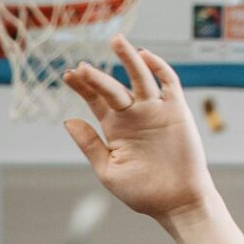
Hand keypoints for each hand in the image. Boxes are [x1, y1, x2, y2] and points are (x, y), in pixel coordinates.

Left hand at [62, 38, 217, 225]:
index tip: (67, 75)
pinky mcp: (176, 111)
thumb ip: (89, 144)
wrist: (175, 201)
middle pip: (113, 87)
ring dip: (128, 59)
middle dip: (97, 76)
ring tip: (116, 41)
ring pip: (140, 77)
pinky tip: (144, 57)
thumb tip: (68, 120)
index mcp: (114, 128)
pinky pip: (169, 83)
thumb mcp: (107, 169)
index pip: (95, 100)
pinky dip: (158, 68)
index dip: (82, 87)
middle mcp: (133, 115)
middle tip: (81, 67)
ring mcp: (155, 110)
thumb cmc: (141, 191)